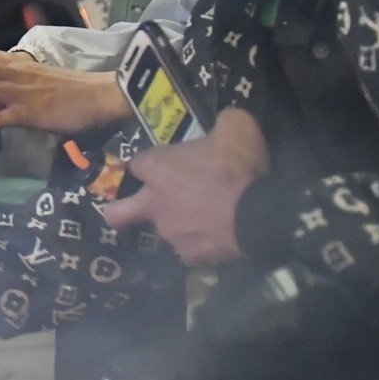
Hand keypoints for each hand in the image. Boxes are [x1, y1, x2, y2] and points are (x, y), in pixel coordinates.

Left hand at [102, 107, 268, 264]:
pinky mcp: (191, 256)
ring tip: (205, 220)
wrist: (260, 214)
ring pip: (163, 231)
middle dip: (120, 211)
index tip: (168, 163)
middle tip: (140, 208)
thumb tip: (223, 124)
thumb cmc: (239, 166)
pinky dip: (202, 245)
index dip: (152, 163)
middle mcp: (153, 204)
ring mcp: (170, 234)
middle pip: (118, 213)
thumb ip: (221, 123)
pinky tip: (219, 239)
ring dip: (178, 225)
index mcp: (156, 168)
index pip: (137, 164)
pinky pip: (191, 250)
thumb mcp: (235, 126)